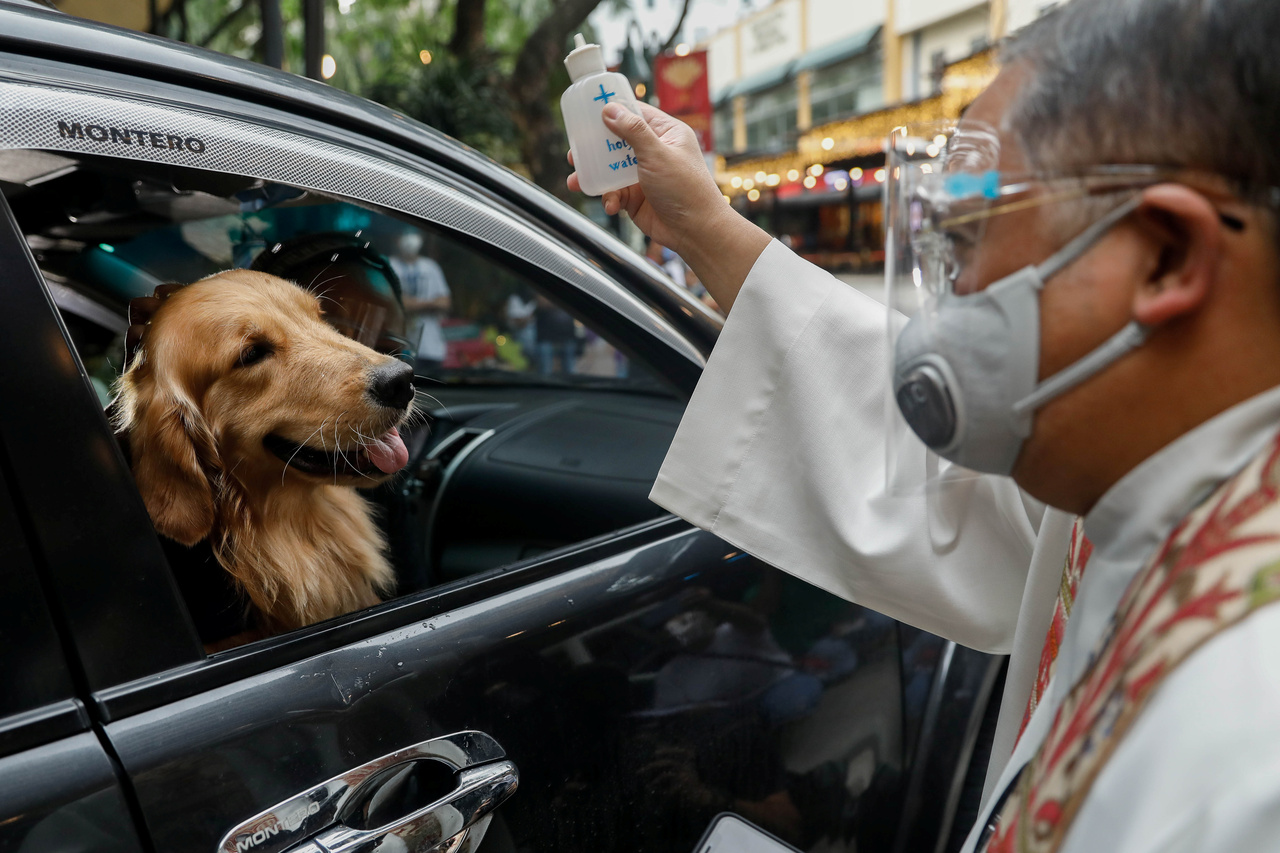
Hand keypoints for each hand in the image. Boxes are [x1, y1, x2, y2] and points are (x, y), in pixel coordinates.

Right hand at [566, 103, 727, 257]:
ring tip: (576, 180)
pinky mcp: (636, 197)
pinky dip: (608, 198)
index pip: (636, 114)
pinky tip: (610, 204)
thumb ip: (632, 131)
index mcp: (666, 133)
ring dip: (594, 176)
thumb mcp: (657, 153)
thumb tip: (610, 109)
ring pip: (611, 170)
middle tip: (576, 151)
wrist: (695, 231)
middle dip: (595, 148)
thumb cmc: (685, 188)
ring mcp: (644, 175)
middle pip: (617, 142)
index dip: (613, 110)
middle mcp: (654, 152)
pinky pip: (614, 193)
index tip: (589, 109)